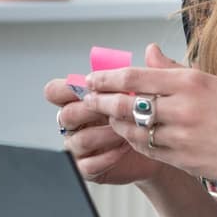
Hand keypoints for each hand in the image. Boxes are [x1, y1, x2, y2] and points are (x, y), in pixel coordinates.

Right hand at [43, 73, 166, 184]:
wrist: (160, 146)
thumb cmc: (149, 114)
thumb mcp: (152, 90)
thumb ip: (150, 71)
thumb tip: (152, 49)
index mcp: (80, 98)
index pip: (55, 91)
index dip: (65, 88)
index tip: (89, 88)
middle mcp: (75, 122)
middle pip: (66, 115)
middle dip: (91, 111)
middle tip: (115, 109)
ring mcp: (79, 146)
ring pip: (78, 140)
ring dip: (103, 134)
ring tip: (127, 130)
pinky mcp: (88, 168)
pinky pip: (86, 165)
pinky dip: (106, 156)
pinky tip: (124, 149)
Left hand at [85, 44, 216, 185]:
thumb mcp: (209, 80)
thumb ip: (172, 69)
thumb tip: (147, 51)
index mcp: (189, 82)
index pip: (134, 77)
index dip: (106, 78)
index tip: (92, 79)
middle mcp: (183, 108)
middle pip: (126, 105)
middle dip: (102, 102)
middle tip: (89, 99)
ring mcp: (183, 137)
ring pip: (133, 130)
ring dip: (116, 124)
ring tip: (110, 117)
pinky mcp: (183, 159)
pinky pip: (148, 149)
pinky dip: (134, 141)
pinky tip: (130, 134)